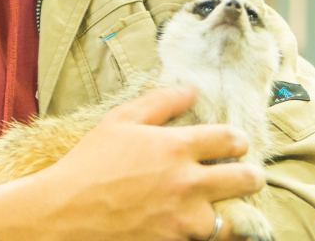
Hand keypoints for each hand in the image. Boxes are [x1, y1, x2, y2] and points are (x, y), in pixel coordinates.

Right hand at [0, 86, 264, 240]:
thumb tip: (191, 89)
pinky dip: (207, 235)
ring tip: (225, 207)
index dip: (239, 141)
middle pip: (247, 179)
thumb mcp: (119, 122)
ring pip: (233, 219)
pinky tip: (197, 226)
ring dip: (232, 212)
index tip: (236, 145)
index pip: (232, 139)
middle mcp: (187, 183)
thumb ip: (159, 102)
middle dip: (251, 176)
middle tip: (246, 176)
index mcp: (176, 147)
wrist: (62, 214)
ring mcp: (182, 219)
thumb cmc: (88, 164)